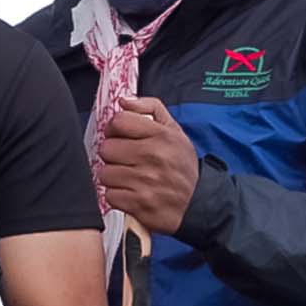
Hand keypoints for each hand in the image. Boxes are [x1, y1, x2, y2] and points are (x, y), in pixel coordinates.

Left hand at [95, 96, 198, 233]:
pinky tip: (130, 193)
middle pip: (107, 148)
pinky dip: (117, 196)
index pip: (119, 121)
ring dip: (114, 177)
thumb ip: (150, 108)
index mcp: (162, 136)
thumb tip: (124, 101)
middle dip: (113, 155)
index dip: (115, 129)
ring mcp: (146, 181)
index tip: (120, 136)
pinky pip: (110, 195)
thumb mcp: (174, 131)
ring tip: (128, 178)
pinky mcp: (140, 204)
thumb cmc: (182, 166)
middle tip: (126, 160)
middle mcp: (154, 157)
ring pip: (105, 173)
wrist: (199, 202)